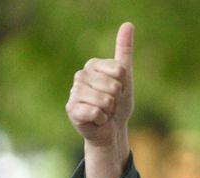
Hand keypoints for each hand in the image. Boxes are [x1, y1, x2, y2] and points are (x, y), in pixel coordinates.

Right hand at [66, 21, 134, 177]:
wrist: (111, 130)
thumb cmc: (118, 104)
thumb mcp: (125, 76)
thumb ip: (124, 50)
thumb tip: (128, 24)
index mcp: (92, 65)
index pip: (119, 71)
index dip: (123, 85)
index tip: (117, 91)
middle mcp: (80, 76)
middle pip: (113, 86)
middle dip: (116, 100)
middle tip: (110, 105)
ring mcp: (74, 93)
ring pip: (104, 100)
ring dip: (109, 111)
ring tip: (103, 112)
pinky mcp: (71, 109)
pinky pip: (96, 112)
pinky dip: (101, 120)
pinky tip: (96, 120)